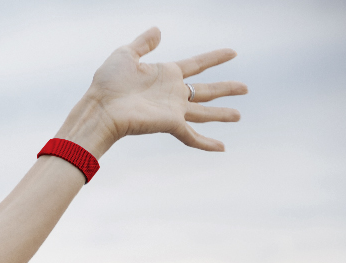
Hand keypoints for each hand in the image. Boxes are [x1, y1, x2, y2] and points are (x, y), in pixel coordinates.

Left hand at [75, 27, 246, 153]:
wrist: (100, 109)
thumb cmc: (107, 84)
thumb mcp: (125, 54)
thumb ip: (143, 43)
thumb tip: (158, 31)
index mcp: (165, 75)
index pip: (197, 64)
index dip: (214, 58)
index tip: (233, 52)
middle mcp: (172, 93)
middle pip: (206, 90)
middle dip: (226, 88)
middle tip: (245, 88)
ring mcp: (172, 110)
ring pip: (204, 112)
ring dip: (222, 114)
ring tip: (239, 115)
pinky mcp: (170, 124)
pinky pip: (192, 136)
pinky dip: (207, 143)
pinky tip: (222, 148)